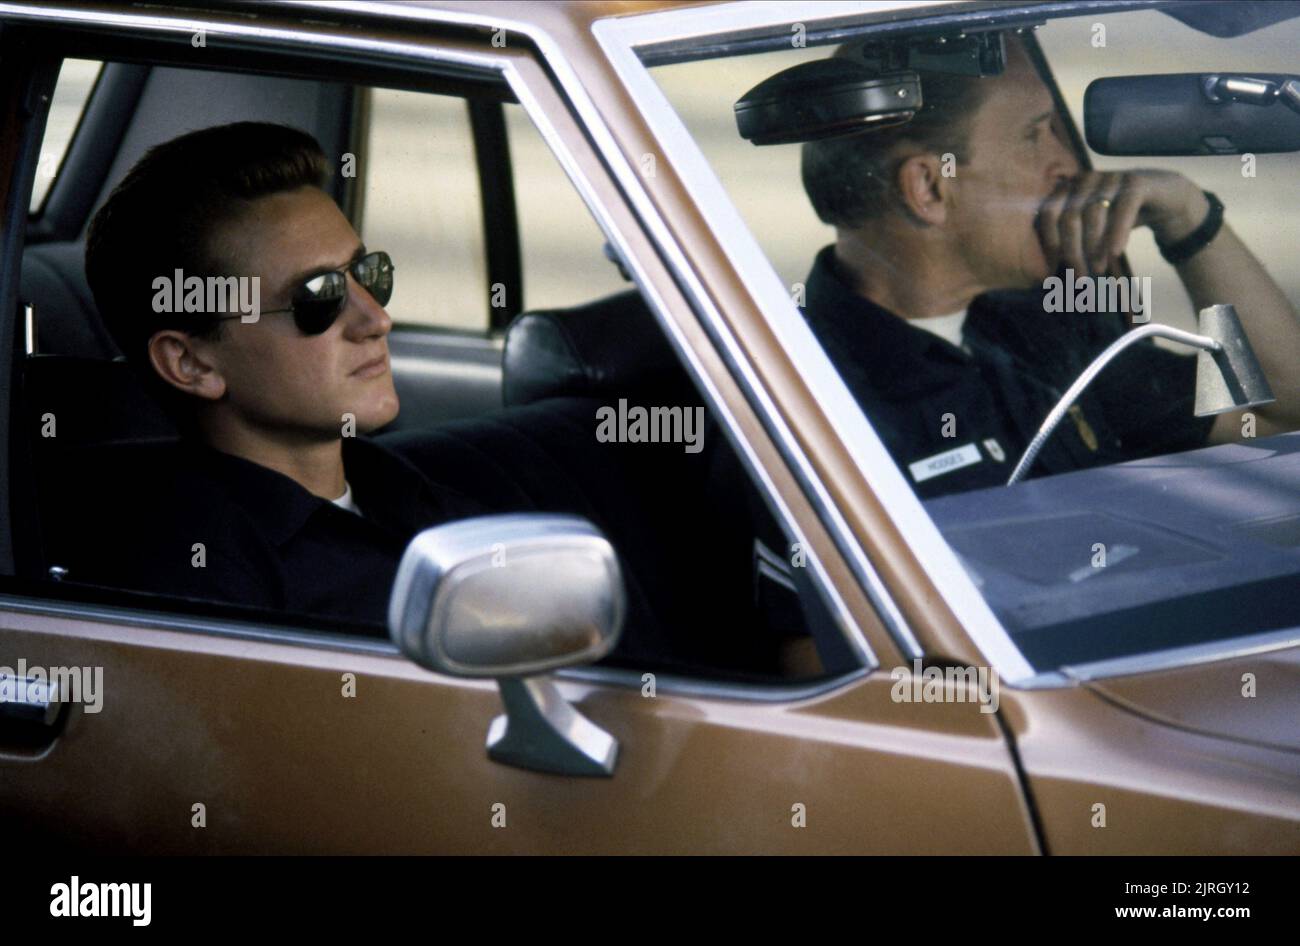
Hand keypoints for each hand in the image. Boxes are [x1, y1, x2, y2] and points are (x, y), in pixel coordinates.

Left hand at [1035, 170, 1208, 275]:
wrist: (1165, 200)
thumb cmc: (1120, 217)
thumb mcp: (1092, 227)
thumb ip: (1070, 238)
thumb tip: (1046, 268)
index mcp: (1069, 187)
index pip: (1048, 214)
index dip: (1049, 243)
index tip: (1053, 269)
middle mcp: (1086, 178)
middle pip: (1069, 217)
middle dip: (1072, 251)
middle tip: (1079, 277)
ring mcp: (1111, 176)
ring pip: (1093, 214)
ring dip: (1094, 247)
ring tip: (1098, 269)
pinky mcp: (1136, 181)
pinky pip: (1122, 209)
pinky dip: (1116, 233)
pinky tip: (1114, 254)